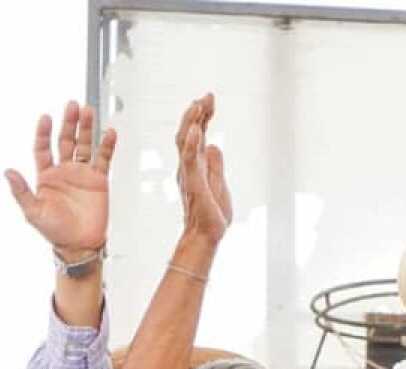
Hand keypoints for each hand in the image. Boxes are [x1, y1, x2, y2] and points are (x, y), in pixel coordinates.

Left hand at [5, 102, 115, 257]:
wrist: (79, 245)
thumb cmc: (55, 231)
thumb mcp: (32, 211)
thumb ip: (21, 190)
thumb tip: (7, 172)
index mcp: (46, 176)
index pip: (43, 148)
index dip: (43, 133)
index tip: (45, 119)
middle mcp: (64, 171)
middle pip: (66, 140)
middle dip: (68, 123)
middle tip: (72, 106)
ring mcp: (82, 174)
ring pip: (84, 145)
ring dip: (86, 129)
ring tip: (88, 112)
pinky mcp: (99, 181)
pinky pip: (103, 160)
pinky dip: (107, 146)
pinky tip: (109, 134)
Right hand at [174, 94, 230, 244]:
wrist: (208, 234)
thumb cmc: (212, 213)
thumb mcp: (219, 183)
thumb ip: (215, 164)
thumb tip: (213, 145)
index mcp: (195, 165)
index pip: (197, 135)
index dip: (202, 116)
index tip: (209, 100)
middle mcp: (188, 166)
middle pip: (189, 133)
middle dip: (197, 113)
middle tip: (206, 96)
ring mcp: (189, 174)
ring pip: (186, 142)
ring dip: (192, 122)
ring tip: (198, 104)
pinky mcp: (193, 183)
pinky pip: (190, 160)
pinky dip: (192, 143)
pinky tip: (197, 129)